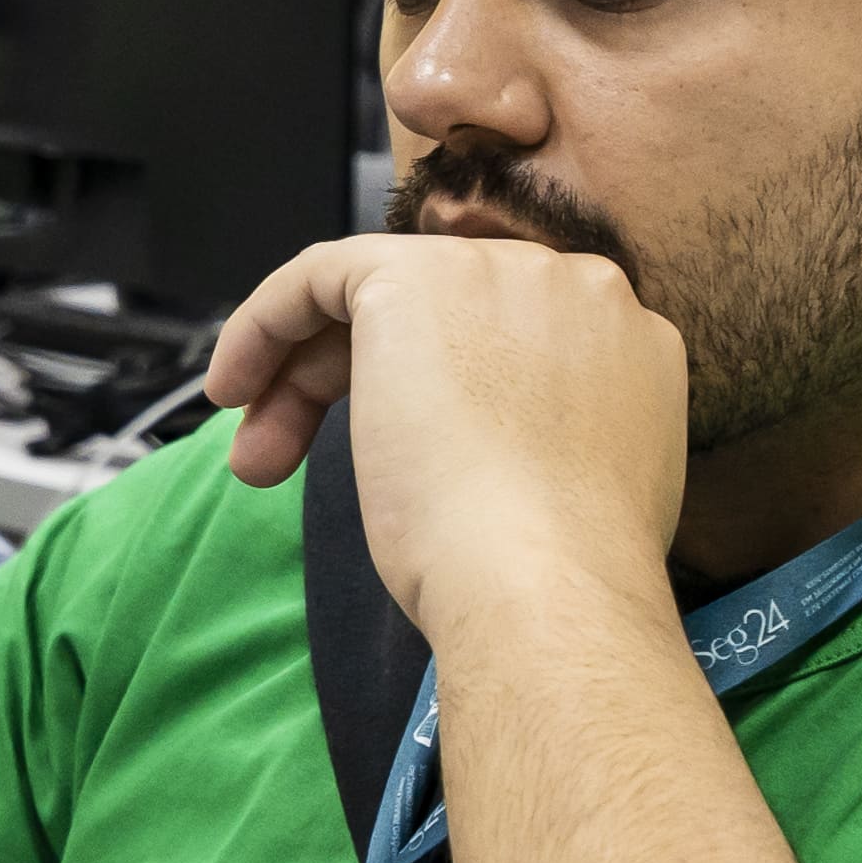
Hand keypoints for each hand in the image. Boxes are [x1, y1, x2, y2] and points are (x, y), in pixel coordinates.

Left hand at [203, 231, 691, 638]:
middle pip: (439, 316)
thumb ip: (547, 444)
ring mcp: (499, 274)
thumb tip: (485, 454)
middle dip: (356, 388)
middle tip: (292, 468)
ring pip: (375, 300)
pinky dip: (267, 321)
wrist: (545, 590)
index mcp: (627, 344)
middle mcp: (575, 289)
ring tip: (257, 459)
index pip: (504, 338)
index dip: (431, 394)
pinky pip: (320, 273)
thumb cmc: (554, 582)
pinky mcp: (414, 279)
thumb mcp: (569, 494)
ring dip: (302, 379)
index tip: (393, 461)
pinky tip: (234, 387)